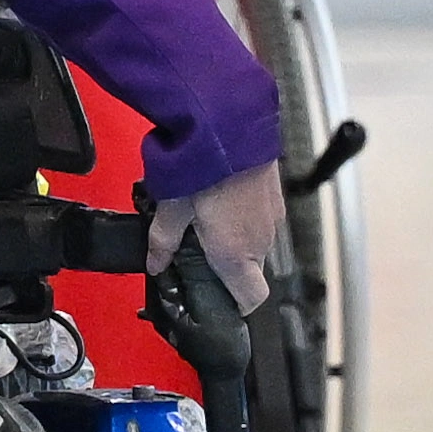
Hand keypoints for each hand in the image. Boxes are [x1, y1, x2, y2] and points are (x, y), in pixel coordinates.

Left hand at [147, 163, 288, 312]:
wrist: (232, 126)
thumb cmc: (203, 168)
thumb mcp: (172, 207)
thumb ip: (163, 241)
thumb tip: (156, 264)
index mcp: (235, 255)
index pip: (250, 300)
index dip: (235, 305)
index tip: (217, 298)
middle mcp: (260, 242)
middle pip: (251, 272)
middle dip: (228, 268)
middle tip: (201, 252)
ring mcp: (272, 220)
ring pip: (258, 246)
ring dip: (239, 242)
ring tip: (211, 221)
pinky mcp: (276, 198)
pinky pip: (264, 222)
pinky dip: (247, 221)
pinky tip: (226, 202)